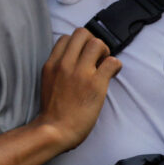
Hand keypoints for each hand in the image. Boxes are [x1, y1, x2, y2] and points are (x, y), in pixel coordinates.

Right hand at [35, 27, 121, 150]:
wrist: (55, 130)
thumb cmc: (53, 111)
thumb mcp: (47, 83)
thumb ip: (58, 69)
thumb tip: (75, 60)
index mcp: (52, 64)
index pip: (66, 37)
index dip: (78, 44)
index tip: (83, 56)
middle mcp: (65, 64)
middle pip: (82, 33)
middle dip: (92, 42)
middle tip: (96, 58)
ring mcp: (80, 73)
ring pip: (97, 43)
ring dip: (105, 52)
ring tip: (104, 66)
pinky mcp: (95, 84)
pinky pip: (112, 62)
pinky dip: (116, 66)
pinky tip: (112, 74)